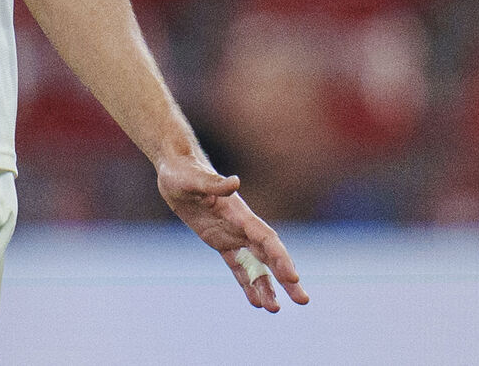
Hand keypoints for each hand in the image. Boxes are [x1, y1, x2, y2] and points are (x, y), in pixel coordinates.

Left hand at [158, 155, 308, 311]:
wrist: (175, 169)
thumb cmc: (183, 171)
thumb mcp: (191, 179)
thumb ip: (213, 184)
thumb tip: (235, 182)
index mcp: (239, 212)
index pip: (265, 237)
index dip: (280, 257)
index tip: (293, 277)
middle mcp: (241, 226)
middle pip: (269, 255)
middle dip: (285, 277)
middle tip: (303, 300)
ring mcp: (232, 235)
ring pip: (255, 265)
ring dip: (267, 286)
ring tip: (274, 310)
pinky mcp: (220, 242)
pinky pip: (237, 267)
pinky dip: (247, 284)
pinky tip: (257, 303)